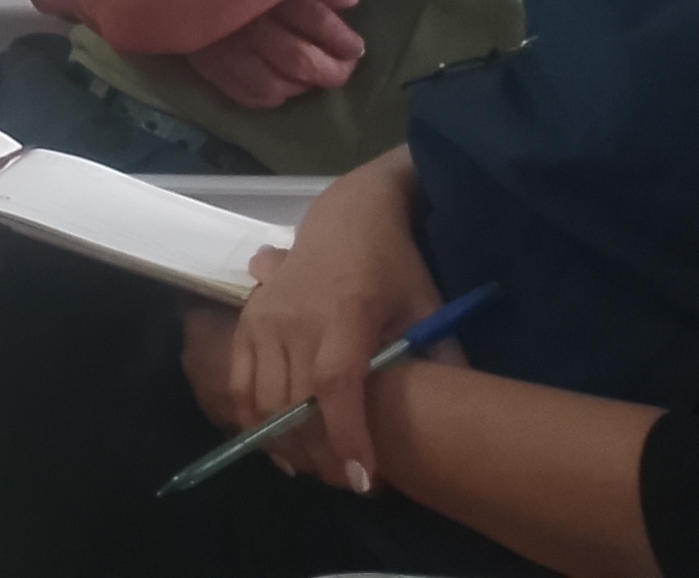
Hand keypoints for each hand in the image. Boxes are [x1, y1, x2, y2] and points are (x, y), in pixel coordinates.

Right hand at [180, 0, 367, 109]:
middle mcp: (250, 22)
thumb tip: (350, 1)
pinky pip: (244, 94)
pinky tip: (280, 87)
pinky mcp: (208, 64)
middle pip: (300, 60)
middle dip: (331, 71)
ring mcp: (226, 47)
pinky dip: (268, 98)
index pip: (319, 24)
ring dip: (300, 87)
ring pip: (273, 85)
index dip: (344, 42)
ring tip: (310, 79)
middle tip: (343, 70)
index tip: (356, 48)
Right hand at [200, 158, 439, 491]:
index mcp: (347, 313)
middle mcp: (297, 317)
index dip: (346, 435)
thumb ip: (441, 359)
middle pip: (296, 404)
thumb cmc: (394, 265)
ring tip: (318, 468)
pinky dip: (252, 422)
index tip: (364, 481)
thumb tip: (461, 419)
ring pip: (264, 401)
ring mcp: (265, 318)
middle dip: (322, 455)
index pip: (336, 383)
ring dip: (287, 444)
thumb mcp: (427, 307)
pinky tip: (278, 445)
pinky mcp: (247, 321)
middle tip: (350, 483)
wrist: (347, 215)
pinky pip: (238, 384)